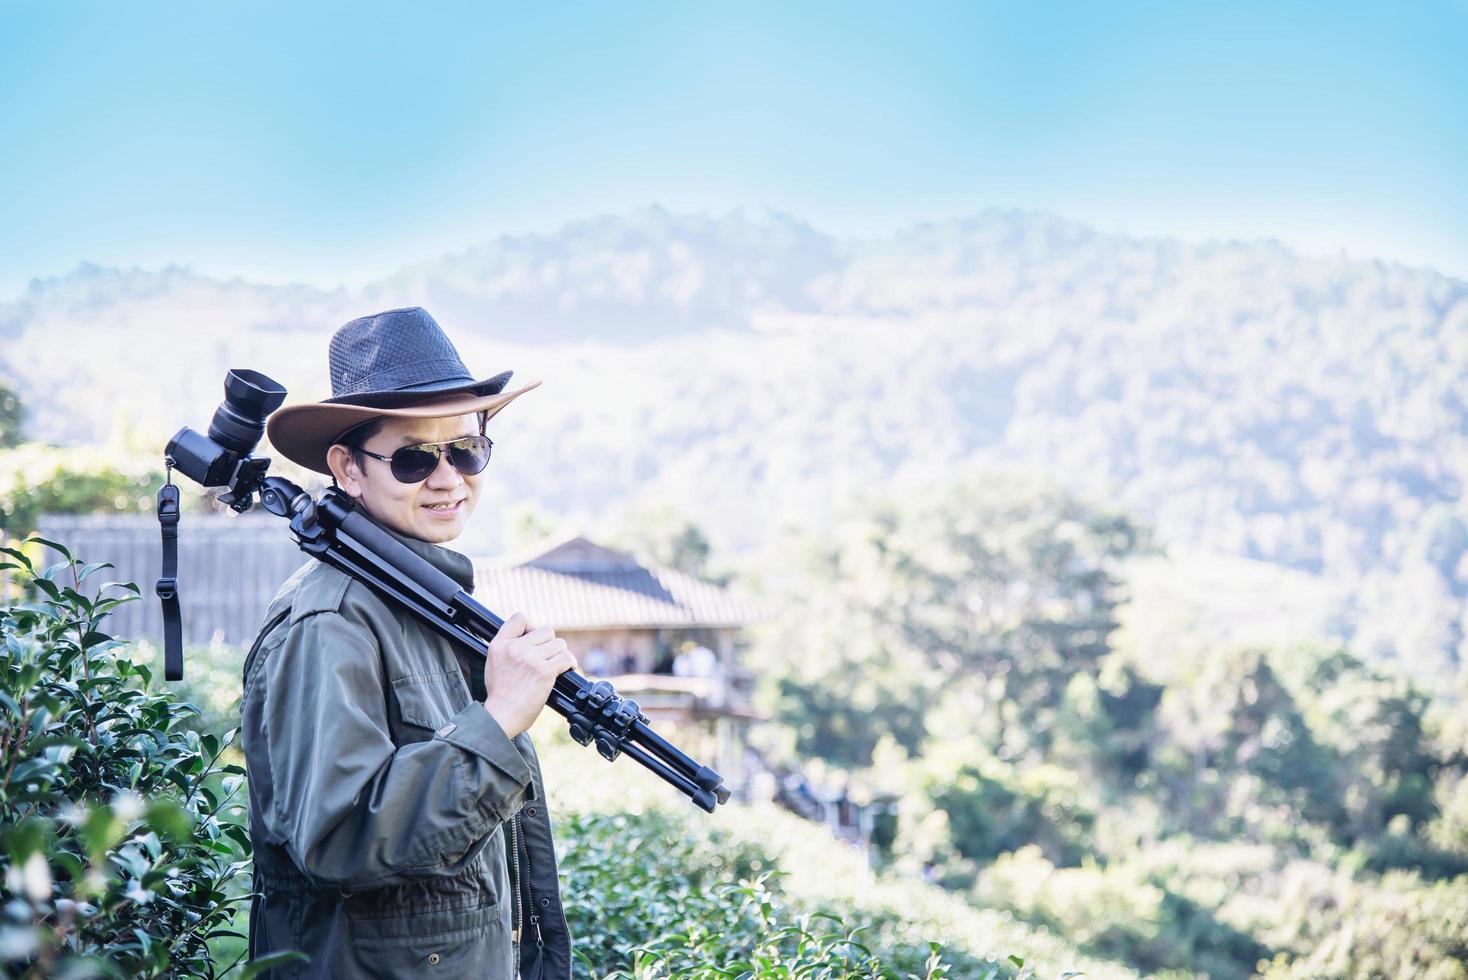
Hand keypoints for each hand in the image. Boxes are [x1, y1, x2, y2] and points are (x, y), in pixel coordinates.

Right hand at [482, 612, 577, 738]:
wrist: (501, 716)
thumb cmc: (500, 694)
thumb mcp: (494, 663)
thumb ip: (508, 647)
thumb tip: (528, 636)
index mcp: (500, 644)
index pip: (520, 618)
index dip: (531, 626)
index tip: (535, 639)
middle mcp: (516, 648)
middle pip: (545, 631)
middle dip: (550, 644)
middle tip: (547, 657)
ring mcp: (531, 659)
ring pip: (559, 644)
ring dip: (560, 654)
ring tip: (555, 665)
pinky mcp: (545, 672)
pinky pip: (566, 657)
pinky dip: (570, 663)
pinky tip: (566, 669)